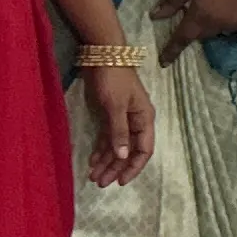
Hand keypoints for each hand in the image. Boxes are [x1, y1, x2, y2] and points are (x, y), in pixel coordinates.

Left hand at [79, 63, 154, 187]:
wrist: (101, 54)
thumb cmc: (112, 78)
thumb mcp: (116, 105)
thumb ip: (119, 131)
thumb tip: (123, 155)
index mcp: (144, 119)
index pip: (144, 150)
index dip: (134, 167)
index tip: (120, 181)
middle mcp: (136, 121)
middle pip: (128, 151)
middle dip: (115, 168)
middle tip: (100, 183)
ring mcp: (122, 118)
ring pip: (116, 146)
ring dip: (106, 162)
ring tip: (93, 176)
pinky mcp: (109, 114)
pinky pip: (107, 138)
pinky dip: (100, 150)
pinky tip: (92, 161)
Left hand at [154, 0, 236, 63]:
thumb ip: (172, 0)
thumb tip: (155, 16)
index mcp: (200, 16)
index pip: (182, 38)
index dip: (172, 50)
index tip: (163, 62)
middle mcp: (219, 25)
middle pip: (202, 34)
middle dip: (195, 28)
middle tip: (194, 11)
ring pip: (220, 30)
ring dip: (213, 22)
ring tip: (215, 4)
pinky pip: (236, 24)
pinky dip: (230, 18)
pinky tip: (231, 3)